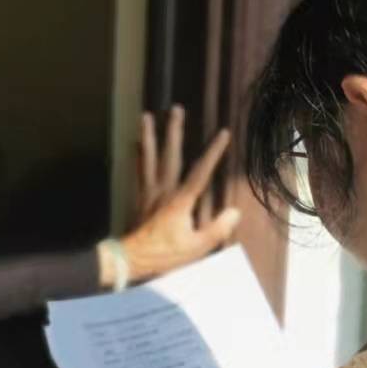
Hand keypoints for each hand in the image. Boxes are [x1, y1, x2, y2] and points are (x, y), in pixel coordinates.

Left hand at [111, 107, 240, 283]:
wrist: (131, 258)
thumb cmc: (165, 254)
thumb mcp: (196, 247)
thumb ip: (217, 229)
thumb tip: (235, 212)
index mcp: (180, 200)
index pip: (200, 172)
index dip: (213, 152)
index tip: (224, 133)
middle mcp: (163, 189)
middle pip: (169, 155)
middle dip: (174, 131)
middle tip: (177, 109)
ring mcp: (148, 191)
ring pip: (149, 157)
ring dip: (148, 135)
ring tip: (146, 115)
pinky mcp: (139, 196)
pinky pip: (138, 169)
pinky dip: (138, 154)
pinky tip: (136, 142)